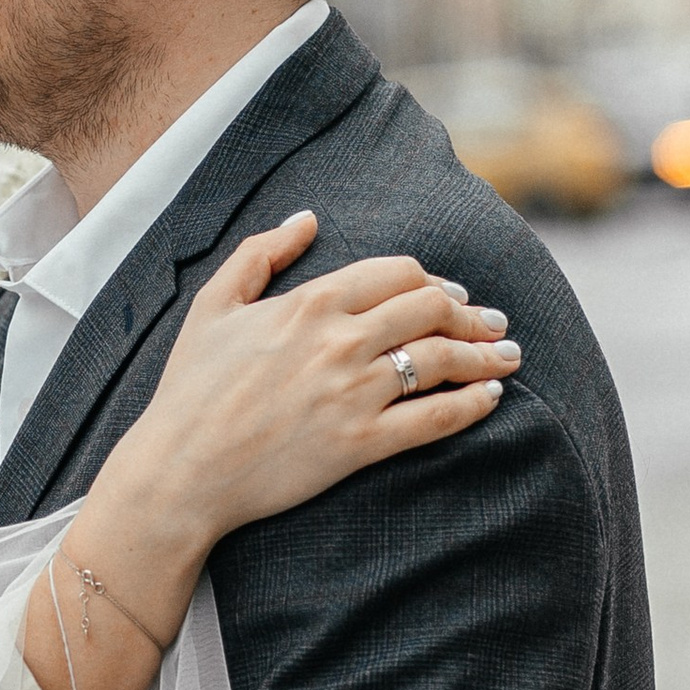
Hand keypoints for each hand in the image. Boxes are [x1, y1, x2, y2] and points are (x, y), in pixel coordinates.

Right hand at [108, 211, 516, 553]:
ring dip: (486, 355)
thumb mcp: (213, 306)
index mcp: (310, 302)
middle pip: (432, 310)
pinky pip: (435, 418)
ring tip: (508, 357)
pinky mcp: (360, 442)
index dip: (436, 282)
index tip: (453, 297)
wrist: (181, 469)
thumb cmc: (190, 390)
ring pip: (442, 360)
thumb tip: (306, 219)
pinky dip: (472, 405)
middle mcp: (340, 340)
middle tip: (494, 324)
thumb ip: (260, 254)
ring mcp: (354, 392)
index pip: (398, 274)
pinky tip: (491, 399)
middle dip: (472, 315)